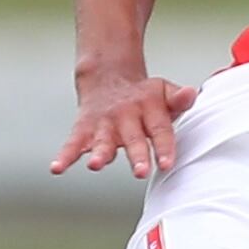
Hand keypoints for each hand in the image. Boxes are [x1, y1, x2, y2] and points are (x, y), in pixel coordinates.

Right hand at [52, 72, 198, 179]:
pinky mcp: (84, 129)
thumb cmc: (144, 96)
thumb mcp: (164, 91)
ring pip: (102, 141)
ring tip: (94, 165)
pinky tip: (56, 168)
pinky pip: (73, 144)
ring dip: (99, 154)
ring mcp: (103, 123)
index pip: (159, 129)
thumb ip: (178, 98)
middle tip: (140, 172)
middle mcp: (126, 116)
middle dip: (136, 155)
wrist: (107, 76)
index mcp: (149, 107)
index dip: (164, 147)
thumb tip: (192, 93)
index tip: (166, 164)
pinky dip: (64, 156)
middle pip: (133, 138)